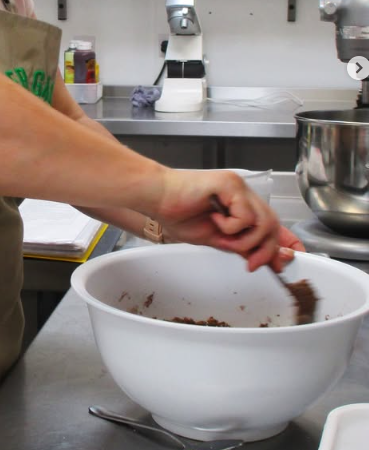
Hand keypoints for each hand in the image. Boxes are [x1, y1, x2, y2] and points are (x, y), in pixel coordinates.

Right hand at [155, 169, 297, 271]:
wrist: (157, 198)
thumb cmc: (177, 213)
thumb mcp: (216, 239)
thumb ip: (241, 247)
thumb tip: (264, 262)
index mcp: (240, 204)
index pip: (273, 222)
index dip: (287, 241)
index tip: (291, 258)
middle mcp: (243, 193)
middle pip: (273, 225)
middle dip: (266, 251)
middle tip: (251, 265)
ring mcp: (238, 187)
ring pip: (264, 222)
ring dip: (245, 241)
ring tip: (224, 238)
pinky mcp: (231, 184)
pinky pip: (246, 216)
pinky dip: (231, 227)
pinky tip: (214, 219)